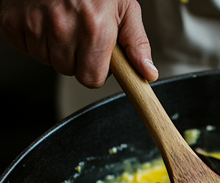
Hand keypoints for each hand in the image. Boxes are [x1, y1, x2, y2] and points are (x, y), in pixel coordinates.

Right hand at [0, 0, 157, 87]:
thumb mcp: (124, 7)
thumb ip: (136, 43)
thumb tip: (148, 72)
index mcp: (94, 29)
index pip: (92, 80)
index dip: (96, 71)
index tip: (96, 57)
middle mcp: (64, 28)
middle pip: (69, 71)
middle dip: (76, 58)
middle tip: (79, 32)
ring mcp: (35, 24)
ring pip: (48, 61)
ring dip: (55, 48)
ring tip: (61, 22)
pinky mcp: (14, 22)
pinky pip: (26, 48)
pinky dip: (33, 38)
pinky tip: (43, 19)